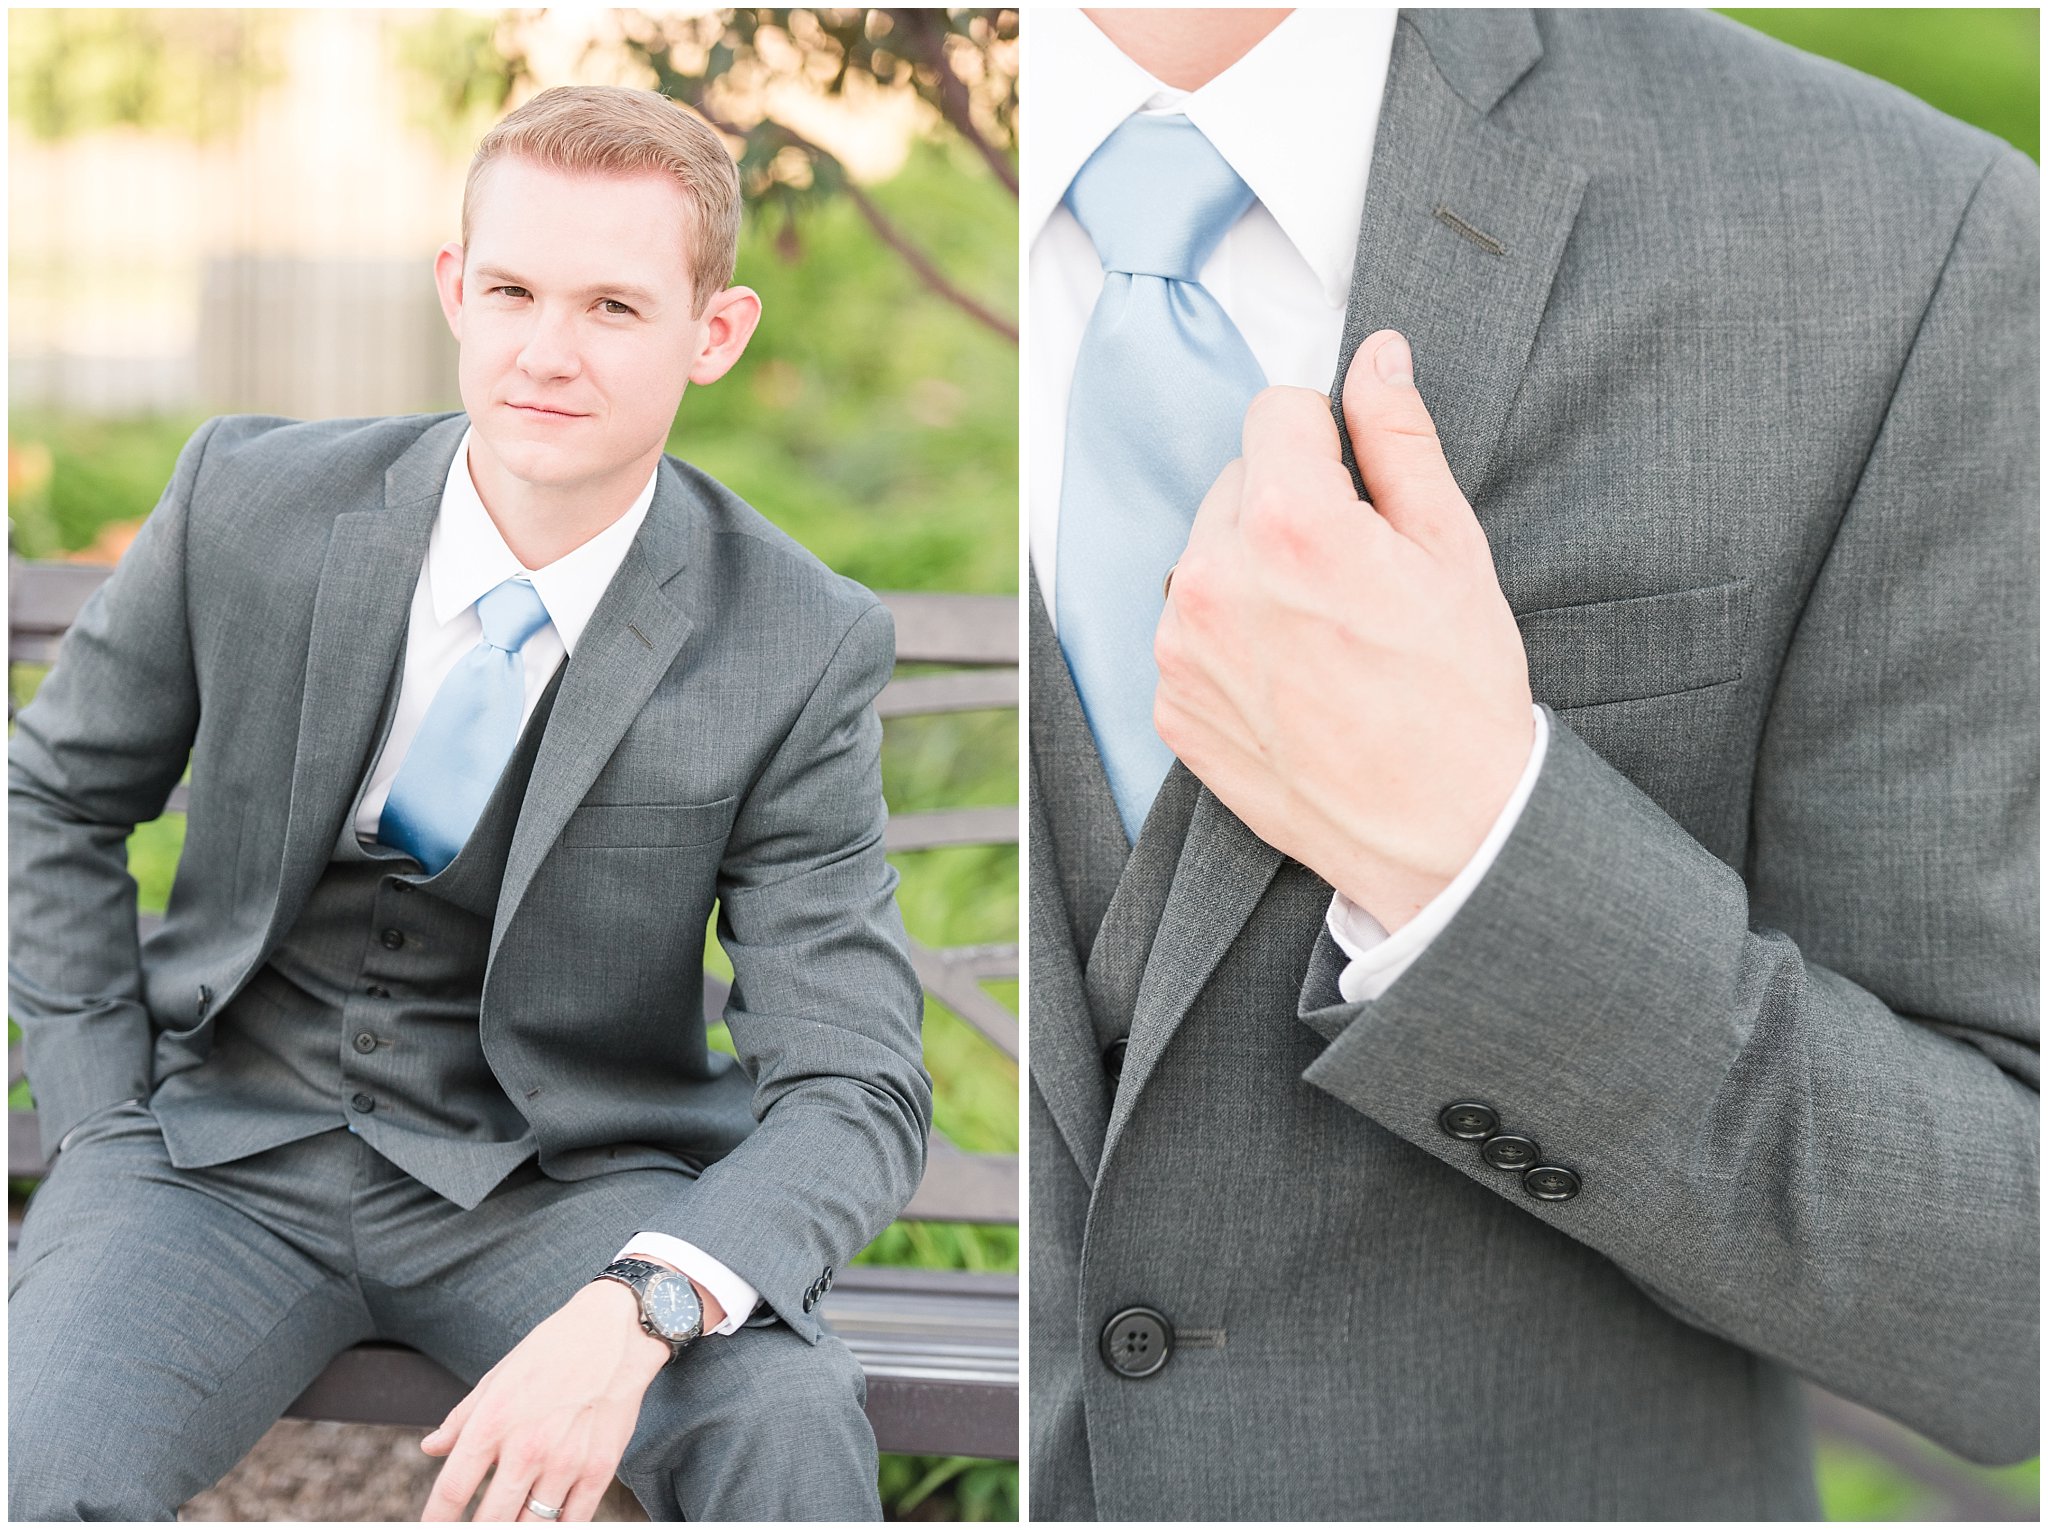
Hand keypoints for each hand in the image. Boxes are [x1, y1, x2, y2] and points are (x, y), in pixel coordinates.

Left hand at [419, 1272, 708, 1521]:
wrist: (616, 1331)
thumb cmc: (552, 1351)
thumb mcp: (498, 1377)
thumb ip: (461, 1419)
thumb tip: (431, 1448)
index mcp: (493, 1422)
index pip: (451, 1492)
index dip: (435, 1520)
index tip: (432, 1526)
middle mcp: (528, 1447)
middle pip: (489, 1523)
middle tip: (477, 1527)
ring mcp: (566, 1462)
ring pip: (531, 1527)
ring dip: (517, 1527)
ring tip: (513, 1518)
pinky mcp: (600, 1469)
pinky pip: (573, 1521)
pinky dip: (558, 1527)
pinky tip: (548, 1520)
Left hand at [1153, 328, 1534, 930]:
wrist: (1439, 830)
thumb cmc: (1459, 692)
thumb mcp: (1452, 549)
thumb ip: (1400, 439)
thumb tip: (1375, 356)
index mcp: (1289, 524)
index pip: (1276, 410)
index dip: (1327, 438)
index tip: (1359, 487)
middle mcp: (1215, 578)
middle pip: (1236, 482)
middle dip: (1288, 506)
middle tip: (1352, 576)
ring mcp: (1180, 648)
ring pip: (1207, 556)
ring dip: (1252, 570)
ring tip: (1322, 632)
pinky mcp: (1168, 706)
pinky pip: (1189, 631)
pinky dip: (1229, 639)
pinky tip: (1290, 677)